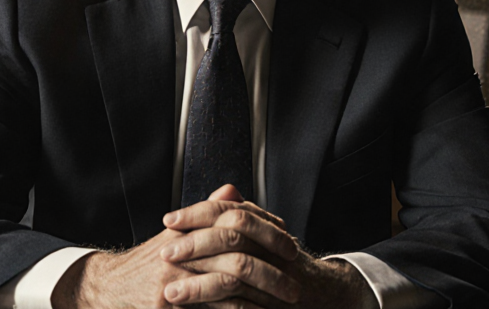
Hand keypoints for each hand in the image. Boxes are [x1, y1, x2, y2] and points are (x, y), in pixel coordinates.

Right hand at [50, 184, 303, 308]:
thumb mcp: (175, 235)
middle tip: (296, 283)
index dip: (267, 234)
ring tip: (286, 302)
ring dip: (263, 292)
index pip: (235, 222)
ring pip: (230, 280)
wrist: (107, 289)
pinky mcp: (169, 301)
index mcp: (187, 228)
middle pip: (237, 250)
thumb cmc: (147, 264)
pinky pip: (215, 305)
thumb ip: (205, 214)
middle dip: (271, 267)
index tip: (291, 247)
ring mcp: (175, 277)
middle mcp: (182, 248)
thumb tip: (233, 190)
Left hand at [161, 185, 374, 308]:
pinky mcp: (275, 304)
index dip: (197, 213)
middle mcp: (275, 246)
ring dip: (199, 282)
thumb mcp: (268, 236)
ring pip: (237, 269)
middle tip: (164, 253)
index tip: (169, 219)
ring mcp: (279, 274)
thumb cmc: (288, 266)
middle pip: (232, 233)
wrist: (325, 296)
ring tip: (170, 292)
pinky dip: (217, 308)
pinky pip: (244, 306)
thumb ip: (245, 216)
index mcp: (268, 226)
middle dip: (195, 243)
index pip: (229, 209)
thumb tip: (223, 192)